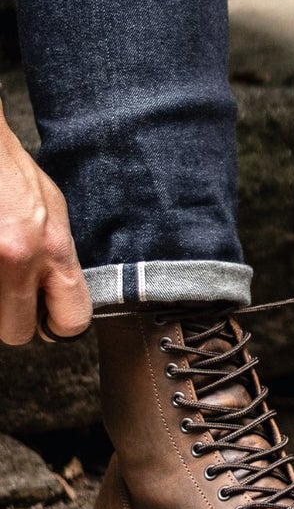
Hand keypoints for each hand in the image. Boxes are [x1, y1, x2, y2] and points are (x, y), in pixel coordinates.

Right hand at [0, 107, 91, 344]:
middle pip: (16, 333)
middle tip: (12, 293)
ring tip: (2, 268)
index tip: (47, 318)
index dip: (57, 324)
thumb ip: (59, 260)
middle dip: (14, 319)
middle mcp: (18, 259)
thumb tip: (56, 298)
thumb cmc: (13, 176)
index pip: (71, 321)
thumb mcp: (55, 215)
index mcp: (53, 250)